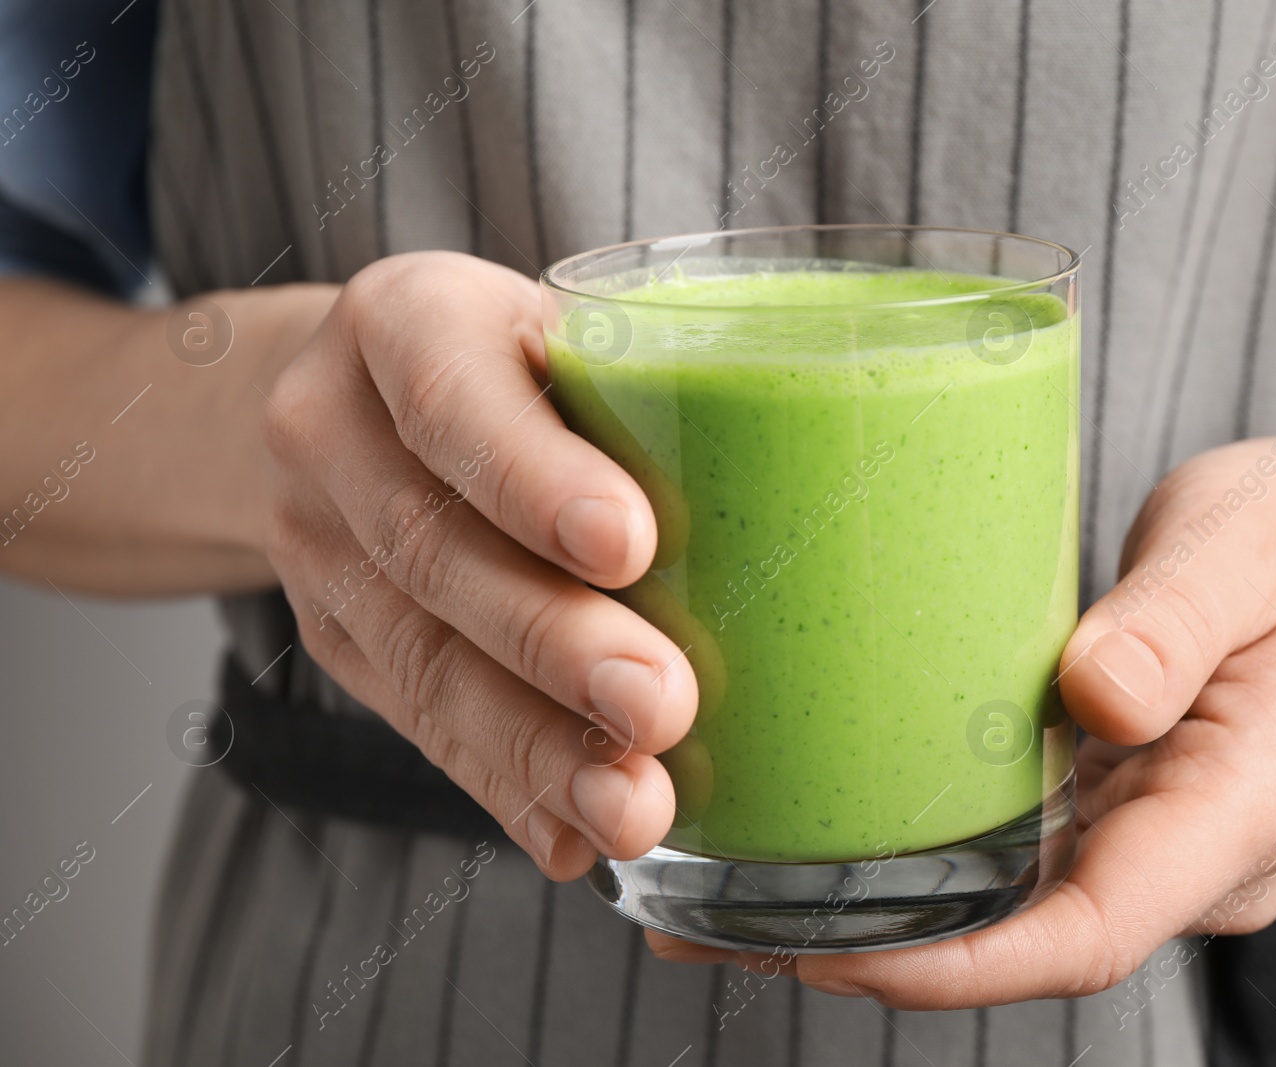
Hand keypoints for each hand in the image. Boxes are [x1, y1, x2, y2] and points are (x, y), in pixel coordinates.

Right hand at [261, 252, 696, 878]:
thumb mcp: (568, 331)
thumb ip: (648, 384)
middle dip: (552, 643)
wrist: (356, 410)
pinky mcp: (337, 641)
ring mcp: (320, 548)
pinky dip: (506, 790)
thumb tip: (830, 489)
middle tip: (659, 705)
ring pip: (422, 660)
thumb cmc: (519, 364)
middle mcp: (334, 431)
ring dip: (534, 747)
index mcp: (406, 322)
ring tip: (632, 804)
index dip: (532, 477)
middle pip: (434, 547)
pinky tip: (574, 837)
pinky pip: (419, 726)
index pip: (449, 390)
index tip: (631, 547)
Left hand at [648, 435, 1275, 1005]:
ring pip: (1005, 908)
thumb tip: (1096, 697)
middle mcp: (1191, 854)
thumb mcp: (1256, 547)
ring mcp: (1154, 836)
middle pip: (1018, 941)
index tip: (824, 952)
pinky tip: (818, 829)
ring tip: (717, 894)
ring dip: (871, 915)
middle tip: (703, 927)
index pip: (1085, 935)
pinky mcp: (1121, 802)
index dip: (950, 964)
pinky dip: (914, 859)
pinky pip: (1013, 853)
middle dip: (867, 952)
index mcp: (1240, 810)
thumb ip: (1179, 622)